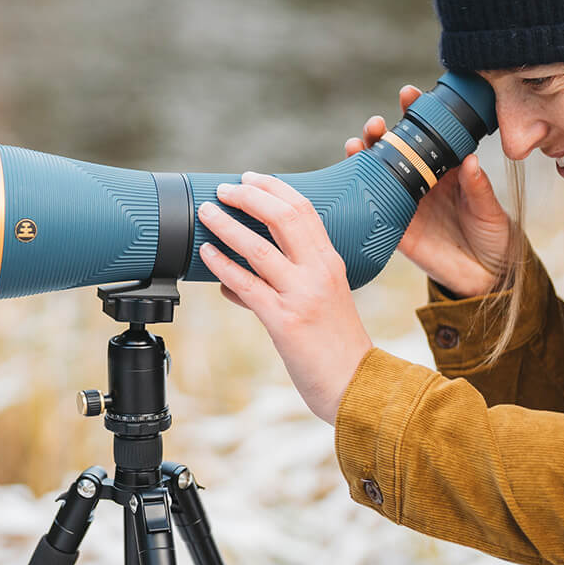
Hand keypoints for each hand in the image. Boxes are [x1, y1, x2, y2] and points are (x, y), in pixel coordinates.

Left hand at [196, 172, 372, 424]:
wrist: (357, 386)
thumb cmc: (335, 346)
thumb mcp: (320, 302)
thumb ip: (283, 285)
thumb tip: (234, 284)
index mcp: (331, 262)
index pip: (305, 209)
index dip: (274, 188)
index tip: (249, 178)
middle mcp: (320, 272)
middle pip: (284, 217)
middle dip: (250, 196)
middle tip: (224, 189)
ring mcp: (303, 295)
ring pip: (259, 248)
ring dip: (227, 226)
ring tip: (206, 213)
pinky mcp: (286, 321)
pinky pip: (248, 286)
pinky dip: (223, 267)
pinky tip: (206, 255)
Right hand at [345, 85, 511, 296]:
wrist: (486, 278)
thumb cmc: (493, 236)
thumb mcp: (490, 209)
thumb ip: (478, 187)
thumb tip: (468, 160)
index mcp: (445, 168)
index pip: (427, 134)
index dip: (415, 112)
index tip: (408, 94)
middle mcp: (421, 181)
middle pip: (393, 149)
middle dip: (380, 131)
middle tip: (377, 123)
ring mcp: (405, 203)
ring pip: (376, 173)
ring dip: (363, 155)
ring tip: (358, 144)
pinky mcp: (395, 228)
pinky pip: (372, 207)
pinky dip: (358, 191)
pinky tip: (350, 175)